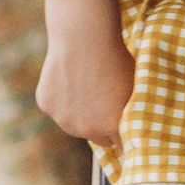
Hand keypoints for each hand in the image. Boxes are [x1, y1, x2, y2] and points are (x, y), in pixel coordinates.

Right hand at [37, 0, 135, 153]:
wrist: (86, 40)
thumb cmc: (117, 60)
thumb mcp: (135, 88)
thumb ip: (133, 112)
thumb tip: (138, 122)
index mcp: (111, 128)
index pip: (121, 144)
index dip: (124, 133)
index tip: (127, 126)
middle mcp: (86, 130)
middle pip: (97, 138)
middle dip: (103, 126)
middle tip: (107, 105)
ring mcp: (63, 119)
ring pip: (75, 124)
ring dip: (81, 114)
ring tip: (88, 87)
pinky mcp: (46, 105)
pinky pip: (57, 107)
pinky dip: (62, 98)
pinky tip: (70, 78)